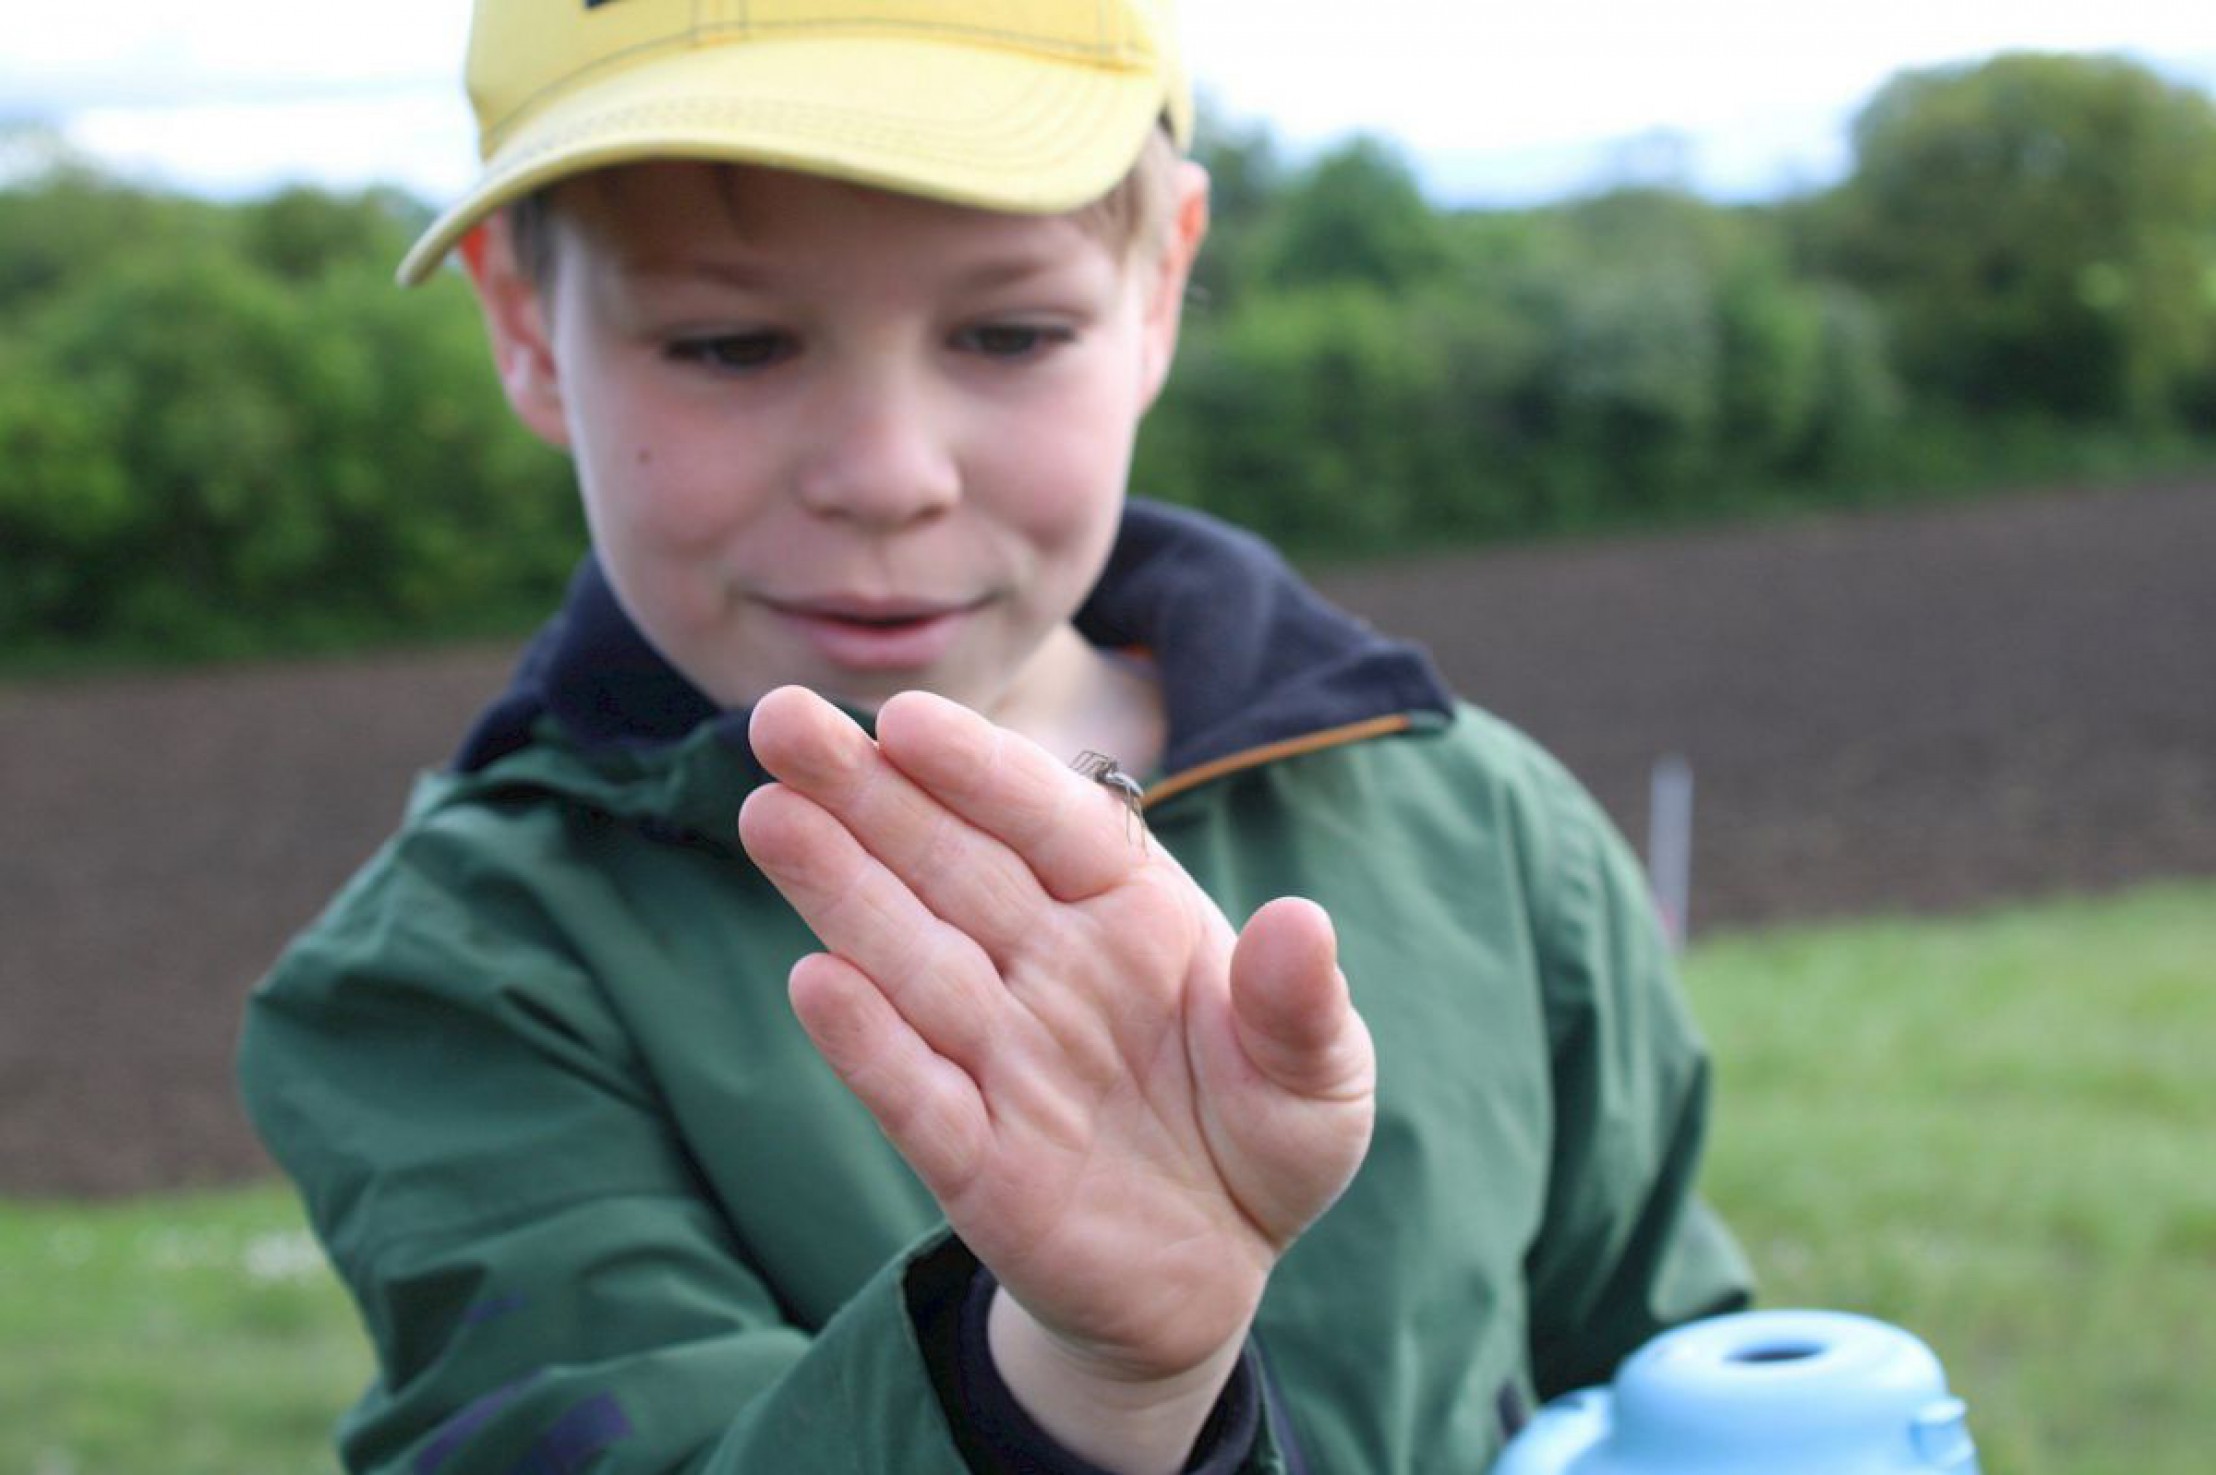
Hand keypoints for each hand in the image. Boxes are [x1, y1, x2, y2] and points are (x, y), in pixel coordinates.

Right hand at [737, 687, 1375, 1468]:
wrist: (1213, 1274)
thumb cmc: (1263, 1134)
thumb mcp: (1320, 1075)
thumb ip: (1300, 1004)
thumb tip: (1302, 920)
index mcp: (1132, 914)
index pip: (1050, 824)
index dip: (980, 771)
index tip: (907, 719)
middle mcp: (1049, 968)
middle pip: (948, 868)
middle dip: (866, 794)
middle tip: (780, 720)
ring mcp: (1003, 1059)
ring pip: (911, 960)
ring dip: (839, 890)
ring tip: (769, 814)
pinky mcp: (973, 1160)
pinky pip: (916, 1094)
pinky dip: (870, 1044)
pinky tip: (815, 980)